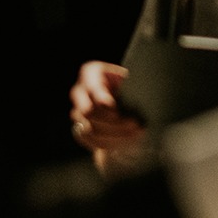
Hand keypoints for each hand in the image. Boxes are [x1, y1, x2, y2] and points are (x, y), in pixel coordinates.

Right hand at [70, 60, 147, 174]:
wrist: (128, 98)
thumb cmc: (133, 85)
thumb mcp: (132, 79)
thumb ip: (132, 85)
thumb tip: (140, 90)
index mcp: (91, 73)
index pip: (92, 89)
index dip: (103, 102)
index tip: (116, 112)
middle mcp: (80, 91)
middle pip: (88, 112)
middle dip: (113, 122)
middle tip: (135, 125)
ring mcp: (77, 111)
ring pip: (89, 129)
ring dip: (114, 136)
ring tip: (136, 136)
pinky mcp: (80, 129)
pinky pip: (88, 141)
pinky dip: (107, 144)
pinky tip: (125, 143)